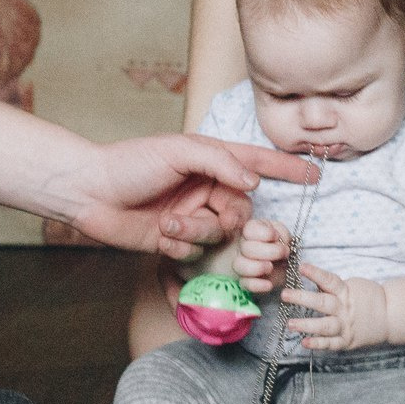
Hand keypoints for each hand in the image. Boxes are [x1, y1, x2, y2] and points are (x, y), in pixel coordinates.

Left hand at [61, 135, 317, 260]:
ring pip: (218, 237)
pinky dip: (180, 247)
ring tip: (167, 224)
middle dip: (227, 220)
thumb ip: (221, 161)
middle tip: (210, 217)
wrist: (89, 192)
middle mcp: (206, 189)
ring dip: (195, 234)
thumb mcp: (179, 150)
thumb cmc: (130, 163)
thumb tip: (254, 182)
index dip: (286, 170)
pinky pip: (197, 253)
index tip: (315, 175)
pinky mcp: (177, 242)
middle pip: (242, 213)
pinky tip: (159, 235)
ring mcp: (193, 216)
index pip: (258, 164)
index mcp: (210, 161)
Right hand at [232, 218, 293, 292]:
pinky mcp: (245, 281)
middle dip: (268, 251)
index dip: (264, 233)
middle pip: (246, 247)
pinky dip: (257, 285)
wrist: (282, 264)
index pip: (249, 229)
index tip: (276, 237)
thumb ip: (282, 234)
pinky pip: (245, 284)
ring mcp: (242, 264)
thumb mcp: (284, 236)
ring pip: (239, 265)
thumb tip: (279, 241)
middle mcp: (243, 246)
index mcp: (252, 231)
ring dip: (258, 267)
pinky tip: (268, 285)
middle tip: (284, 253)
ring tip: (271, 267)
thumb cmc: (281, 246)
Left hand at [289, 263, 389, 353]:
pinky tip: (304, 343)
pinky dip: (317, 344)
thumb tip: (312, 279)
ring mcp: (345, 326)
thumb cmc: (369, 298)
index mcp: (346, 292)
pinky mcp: (346, 341)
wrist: (391, 316)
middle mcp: (344, 309)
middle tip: (285, 294)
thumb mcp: (353, 286)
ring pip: (324, 326)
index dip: (315, 273)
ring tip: (290, 324)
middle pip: (322, 303)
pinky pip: (330, 344)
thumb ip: (333, 286)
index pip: (329, 280)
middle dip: (302, 299)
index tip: (301, 267)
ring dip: (306, 325)